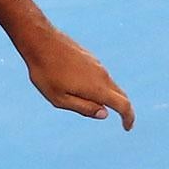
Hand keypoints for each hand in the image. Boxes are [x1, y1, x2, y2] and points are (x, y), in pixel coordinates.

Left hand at [19, 23, 134, 129]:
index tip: (127, 127)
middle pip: (120, 94)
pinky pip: (101, 76)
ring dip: (109, 97)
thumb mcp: (59, 98)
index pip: (123, 104)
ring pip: (110, 84)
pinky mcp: (90, 58)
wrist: (40, 41)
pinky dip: (101, 87)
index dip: (128, 118)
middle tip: (123, 121)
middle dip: (123, 109)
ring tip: (99, 107)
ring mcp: (97, 64)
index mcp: (97, 88)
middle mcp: (101, 75)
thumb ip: (83, 107)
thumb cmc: (46, 72)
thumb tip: (104, 114)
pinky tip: (87, 90)